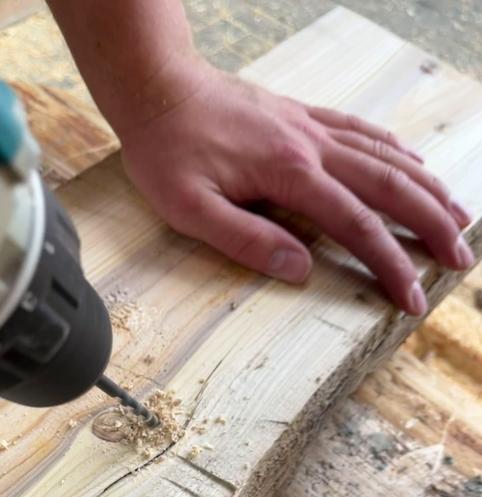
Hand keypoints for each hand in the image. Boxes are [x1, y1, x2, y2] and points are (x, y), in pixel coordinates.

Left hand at [120, 65, 473, 315]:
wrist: (157, 86)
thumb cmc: (166, 150)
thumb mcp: (189, 208)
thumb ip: (245, 240)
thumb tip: (299, 269)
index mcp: (288, 173)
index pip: (356, 225)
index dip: (389, 264)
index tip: (411, 297)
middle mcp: (311, 146)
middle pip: (389, 185)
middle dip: (431, 224)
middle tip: (460, 257)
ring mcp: (310, 126)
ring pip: (386, 155)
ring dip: (426, 186)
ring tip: (457, 214)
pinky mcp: (301, 116)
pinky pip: (362, 131)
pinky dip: (395, 148)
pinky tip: (414, 159)